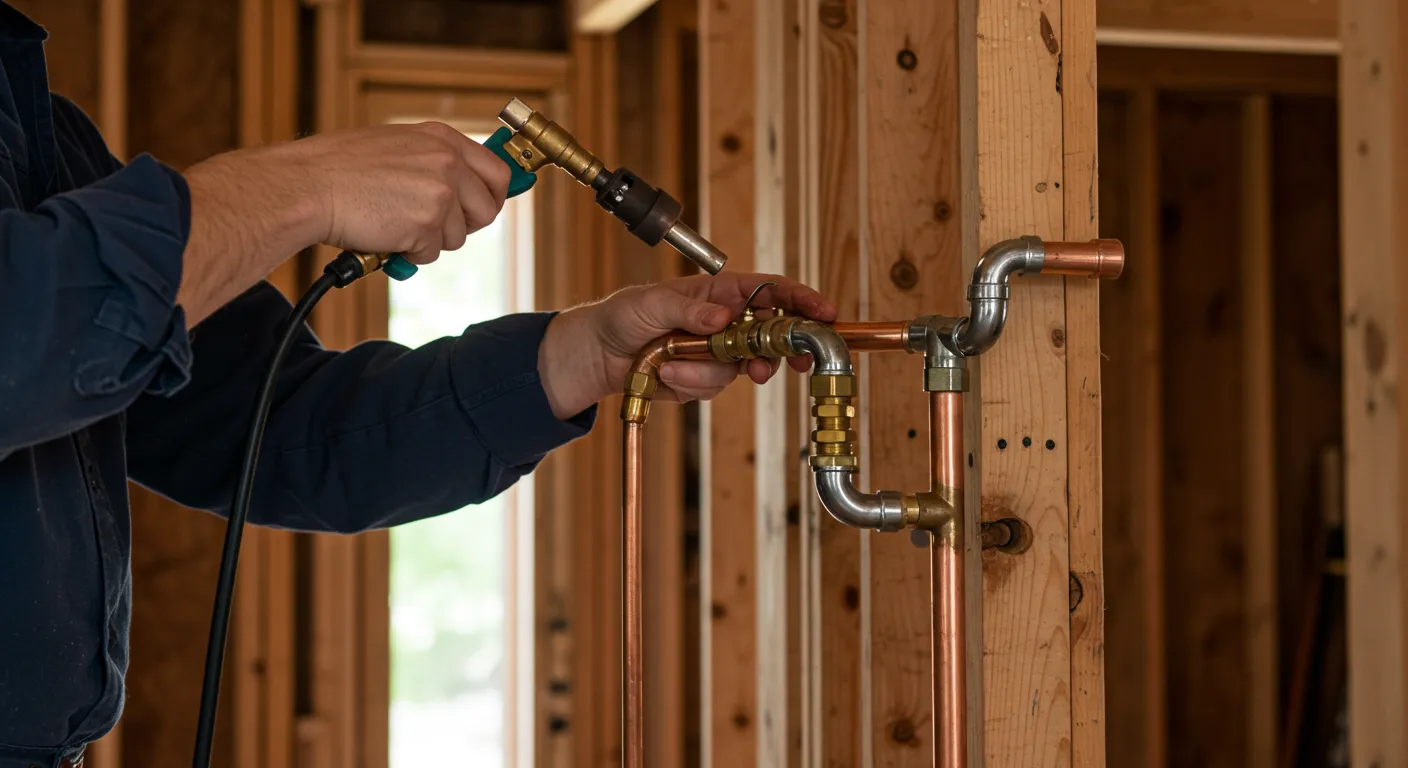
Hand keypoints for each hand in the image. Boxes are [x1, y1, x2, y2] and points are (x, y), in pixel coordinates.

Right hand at [189, 121, 510, 265]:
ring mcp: (440, 192)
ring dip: (428, 240)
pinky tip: (382, 233)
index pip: (497, 172)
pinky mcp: (427, 224)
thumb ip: (434, 163)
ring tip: (391, 222)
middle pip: (487, 210)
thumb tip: (466, 190)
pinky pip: (430, 253)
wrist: (306, 185)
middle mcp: (448, 161)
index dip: (491, 198)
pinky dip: (408, 252)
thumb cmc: (340, 169)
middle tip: (434, 229)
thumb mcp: (397, 146)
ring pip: (457, 237)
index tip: (481, 211)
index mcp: (443, 138)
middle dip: (465, 226)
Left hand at [537, 273, 837, 418]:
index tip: (824, 313)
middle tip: (792, 362)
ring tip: (674, 365)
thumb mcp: (652, 303)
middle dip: (783, 349)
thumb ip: (689, 309)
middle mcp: (727, 321)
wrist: (599, 355)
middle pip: (775, 333)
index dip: (802, 300)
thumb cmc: (623, 315)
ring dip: (711, 371)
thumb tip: (723, 317)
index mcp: (720, 292)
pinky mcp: (706, 378)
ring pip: (743, 367)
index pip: (772, 291)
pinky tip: (667, 374)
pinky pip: (715, 386)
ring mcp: (719, 351)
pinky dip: (692, 383)